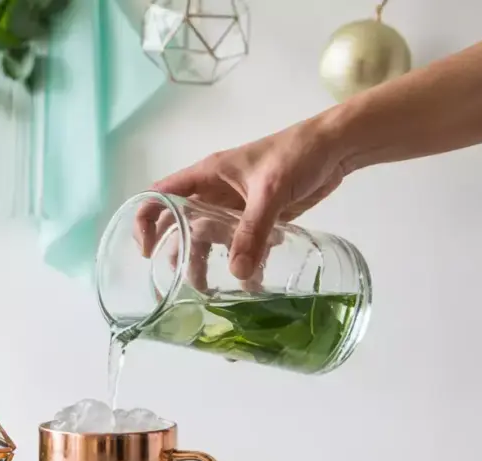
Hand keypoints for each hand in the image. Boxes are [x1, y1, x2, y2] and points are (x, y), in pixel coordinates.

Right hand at [135, 118, 347, 279]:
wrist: (336, 147)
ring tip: (209, 290)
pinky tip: (250, 282)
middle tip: (176, 284)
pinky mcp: (256, 218)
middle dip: (175, 253)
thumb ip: (253, 230)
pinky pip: (239, 244)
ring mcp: (235, 206)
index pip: (160, 196)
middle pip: (181, 224)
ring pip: (209, 238)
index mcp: (207, 175)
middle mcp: (214, 192)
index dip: (145, 222)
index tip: (147, 252)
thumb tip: (238, 273)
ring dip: (206, 262)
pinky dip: (241, 262)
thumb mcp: (271, 191)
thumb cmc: (297, 154)